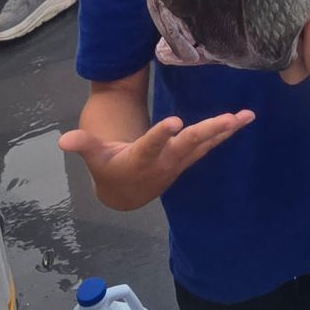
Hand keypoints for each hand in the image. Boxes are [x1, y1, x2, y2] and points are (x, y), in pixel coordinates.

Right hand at [58, 110, 253, 210]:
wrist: (127, 194)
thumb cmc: (109, 168)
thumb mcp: (95, 158)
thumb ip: (83, 146)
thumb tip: (62, 139)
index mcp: (140, 158)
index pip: (152, 145)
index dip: (162, 135)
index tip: (176, 122)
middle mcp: (165, 160)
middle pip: (189, 144)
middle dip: (209, 130)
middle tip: (230, 118)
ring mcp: (180, 160)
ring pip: (205, 143)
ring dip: (227, 130)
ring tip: (247, 115)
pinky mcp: (189, 158)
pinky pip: (211, 144)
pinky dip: (227, 132)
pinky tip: (243, 119)